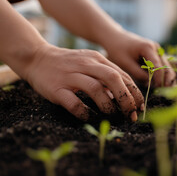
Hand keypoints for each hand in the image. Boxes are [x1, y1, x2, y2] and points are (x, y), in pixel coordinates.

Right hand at [22, 43, 143, 121]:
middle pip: (113, 78)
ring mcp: (70, 76)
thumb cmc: (67, 64)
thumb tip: (123, 96)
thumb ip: (105, 76)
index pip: (122, 75)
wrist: (36, 57)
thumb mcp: (89, 64)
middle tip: (130, 114)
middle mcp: (86, 65)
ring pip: (95, 89)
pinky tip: (90, 117)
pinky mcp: (57, 88)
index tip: (140, 107)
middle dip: (126, 98)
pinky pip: (73, 102)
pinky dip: (84, 112)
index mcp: (97, 59)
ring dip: (108, 105)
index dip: (134, 92)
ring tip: (112, 116)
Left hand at [104, 31, 176, 86]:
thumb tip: (150, 84)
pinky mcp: (155, 54)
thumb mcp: (125, 63)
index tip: (157, 89)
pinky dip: (161, 75)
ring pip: (166, 67)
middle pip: (166, 66)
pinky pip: (161, 66)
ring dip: (165, 78)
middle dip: (167, 80)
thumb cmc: (118, 50)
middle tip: (166, 93)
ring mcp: (157, 50)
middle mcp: (156, 48)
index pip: (158, 66)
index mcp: (148, 47)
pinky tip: (160, 85)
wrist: (115, 38)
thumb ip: (138, 74)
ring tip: (165, 91)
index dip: (159, 79)